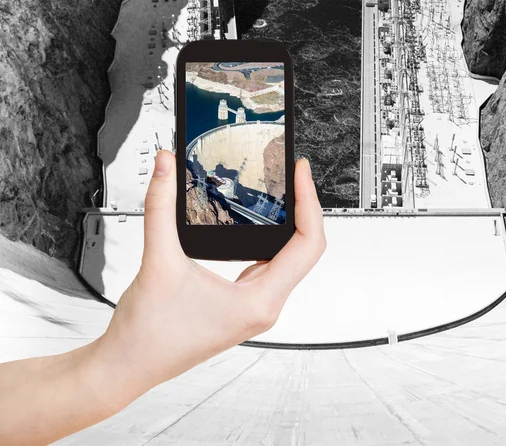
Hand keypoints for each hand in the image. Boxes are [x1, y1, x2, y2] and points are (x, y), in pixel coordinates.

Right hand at [86, 150, 325, 413]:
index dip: (309, 202)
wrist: (128, 365)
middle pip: (305, 250)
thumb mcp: (158, 260)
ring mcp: (254, 308)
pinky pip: (270, 268)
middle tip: (294, 174)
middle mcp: (264, 307)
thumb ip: (161, 207)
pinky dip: (271, 241)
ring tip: (284, 192)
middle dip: (304, 209)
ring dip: (291, 226)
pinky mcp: (242, 305)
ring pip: (290, 260)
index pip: (306, 244)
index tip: (301, 173)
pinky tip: (260, 223)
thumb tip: (166, 167)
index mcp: (259, 301)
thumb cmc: (147, 332)